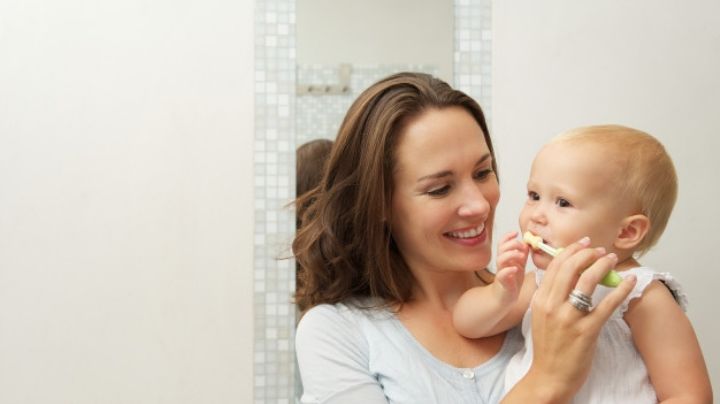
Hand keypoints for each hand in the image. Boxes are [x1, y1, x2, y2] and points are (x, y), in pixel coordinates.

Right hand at [493, 231, 528, 302]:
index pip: (503, 243)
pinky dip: (508, 270)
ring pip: (500, 259)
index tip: (516, 233)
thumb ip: (522, 255)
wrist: (505, 297)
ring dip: (511, 255)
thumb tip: (527, 244)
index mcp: (506, 258)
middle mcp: (502, 264)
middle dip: (512, 244)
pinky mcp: (502, 282)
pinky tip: (516, 269)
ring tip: (520, 256)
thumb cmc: (512, 281)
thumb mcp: (519, 265)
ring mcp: (501, 272)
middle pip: (501, 248)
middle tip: (522, 247)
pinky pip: (502, 274)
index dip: (508, 236)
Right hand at [522, 237, 636, 400]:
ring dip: (602, 265)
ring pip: (587, 281)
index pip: (555, 266)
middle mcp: (552, 306)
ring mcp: (569, 318)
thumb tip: (564, 274)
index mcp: (540, 300)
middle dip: (588, 253)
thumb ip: (549, 296)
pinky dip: (621, 290)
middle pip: (570, 268)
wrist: (549, 376)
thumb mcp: (540, 316)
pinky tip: (629, 281)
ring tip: (612, 259)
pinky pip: (607, 304)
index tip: (583, 244)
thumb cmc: (547, 347)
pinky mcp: (587, 331)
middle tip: (600, 249)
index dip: (570, 250)